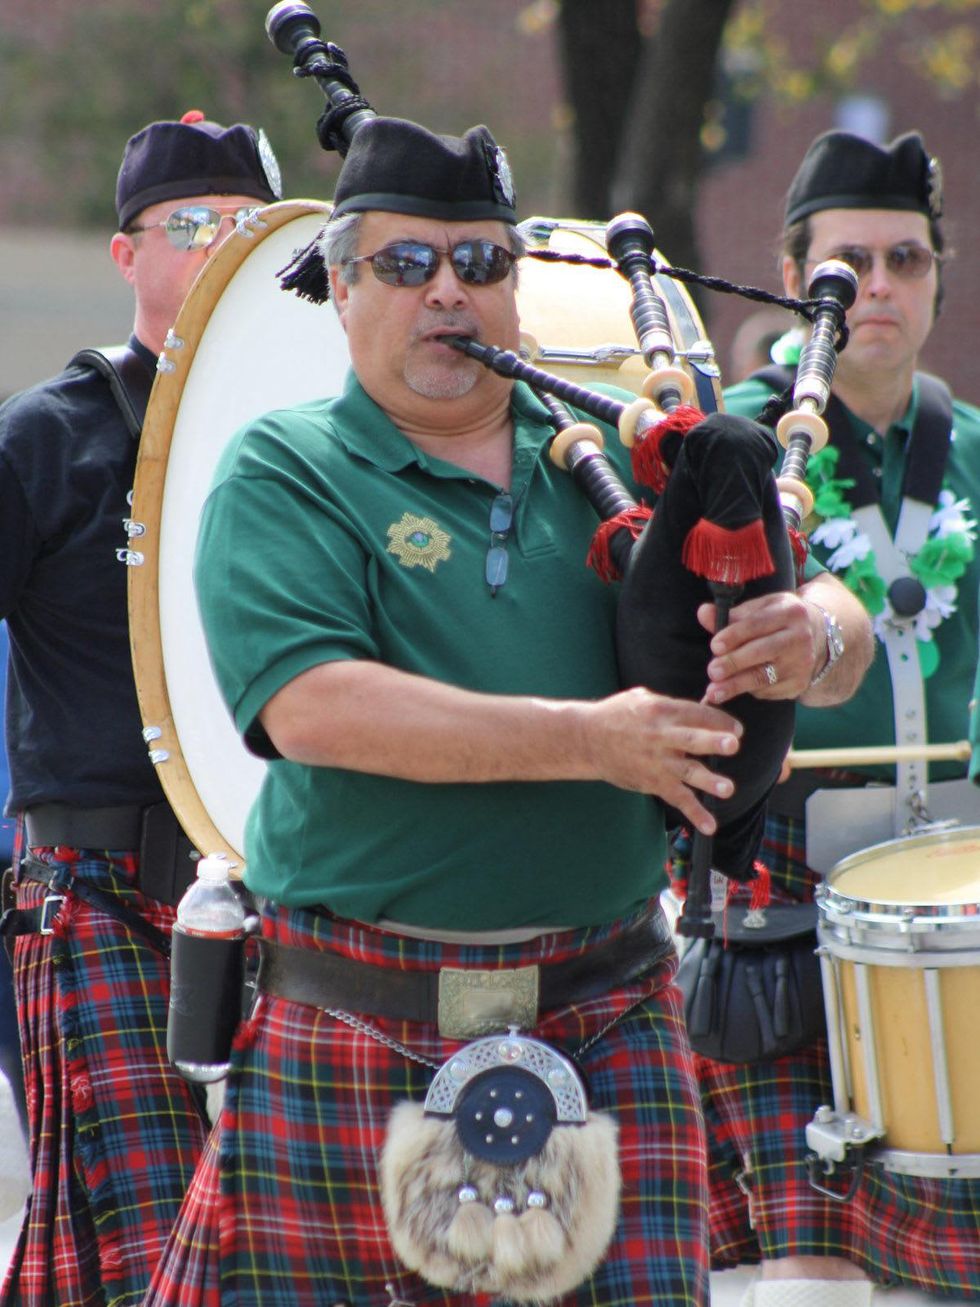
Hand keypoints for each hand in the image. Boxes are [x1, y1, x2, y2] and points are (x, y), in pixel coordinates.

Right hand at [581, 686, 742, 835]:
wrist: (587, 740)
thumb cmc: (615, 715)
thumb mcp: (641, 698)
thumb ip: (670, 704)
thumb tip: (700, 707)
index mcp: (661, 711)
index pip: (696, 713)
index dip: (718, 719)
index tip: (736, 729)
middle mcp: (660, 737)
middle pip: (690, 739)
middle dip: (712, 741)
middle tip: (732, 745)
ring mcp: (657, 762)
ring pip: (687, 772)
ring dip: (708, 781)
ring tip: (728, 789)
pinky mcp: (652, 782)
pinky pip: (676, 798)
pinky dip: (693, 813)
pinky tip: (710, 826)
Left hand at [697, 591, 820, 704]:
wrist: (816, 637)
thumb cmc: (777, 621)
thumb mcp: (760, 609)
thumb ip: (731, 614)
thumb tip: (703, 613)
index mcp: (790, 612)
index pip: (757, 624)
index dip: (734, 635)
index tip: (715, 646)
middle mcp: (800, 638)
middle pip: (762, 651)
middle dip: (734, 663)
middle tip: (712, 672)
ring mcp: (802, 663)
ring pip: (764, 677)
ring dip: (735, 686)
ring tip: (713, 692)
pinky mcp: (799, 683)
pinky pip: (768, 690)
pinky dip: (749, 690)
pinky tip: (735, 689)